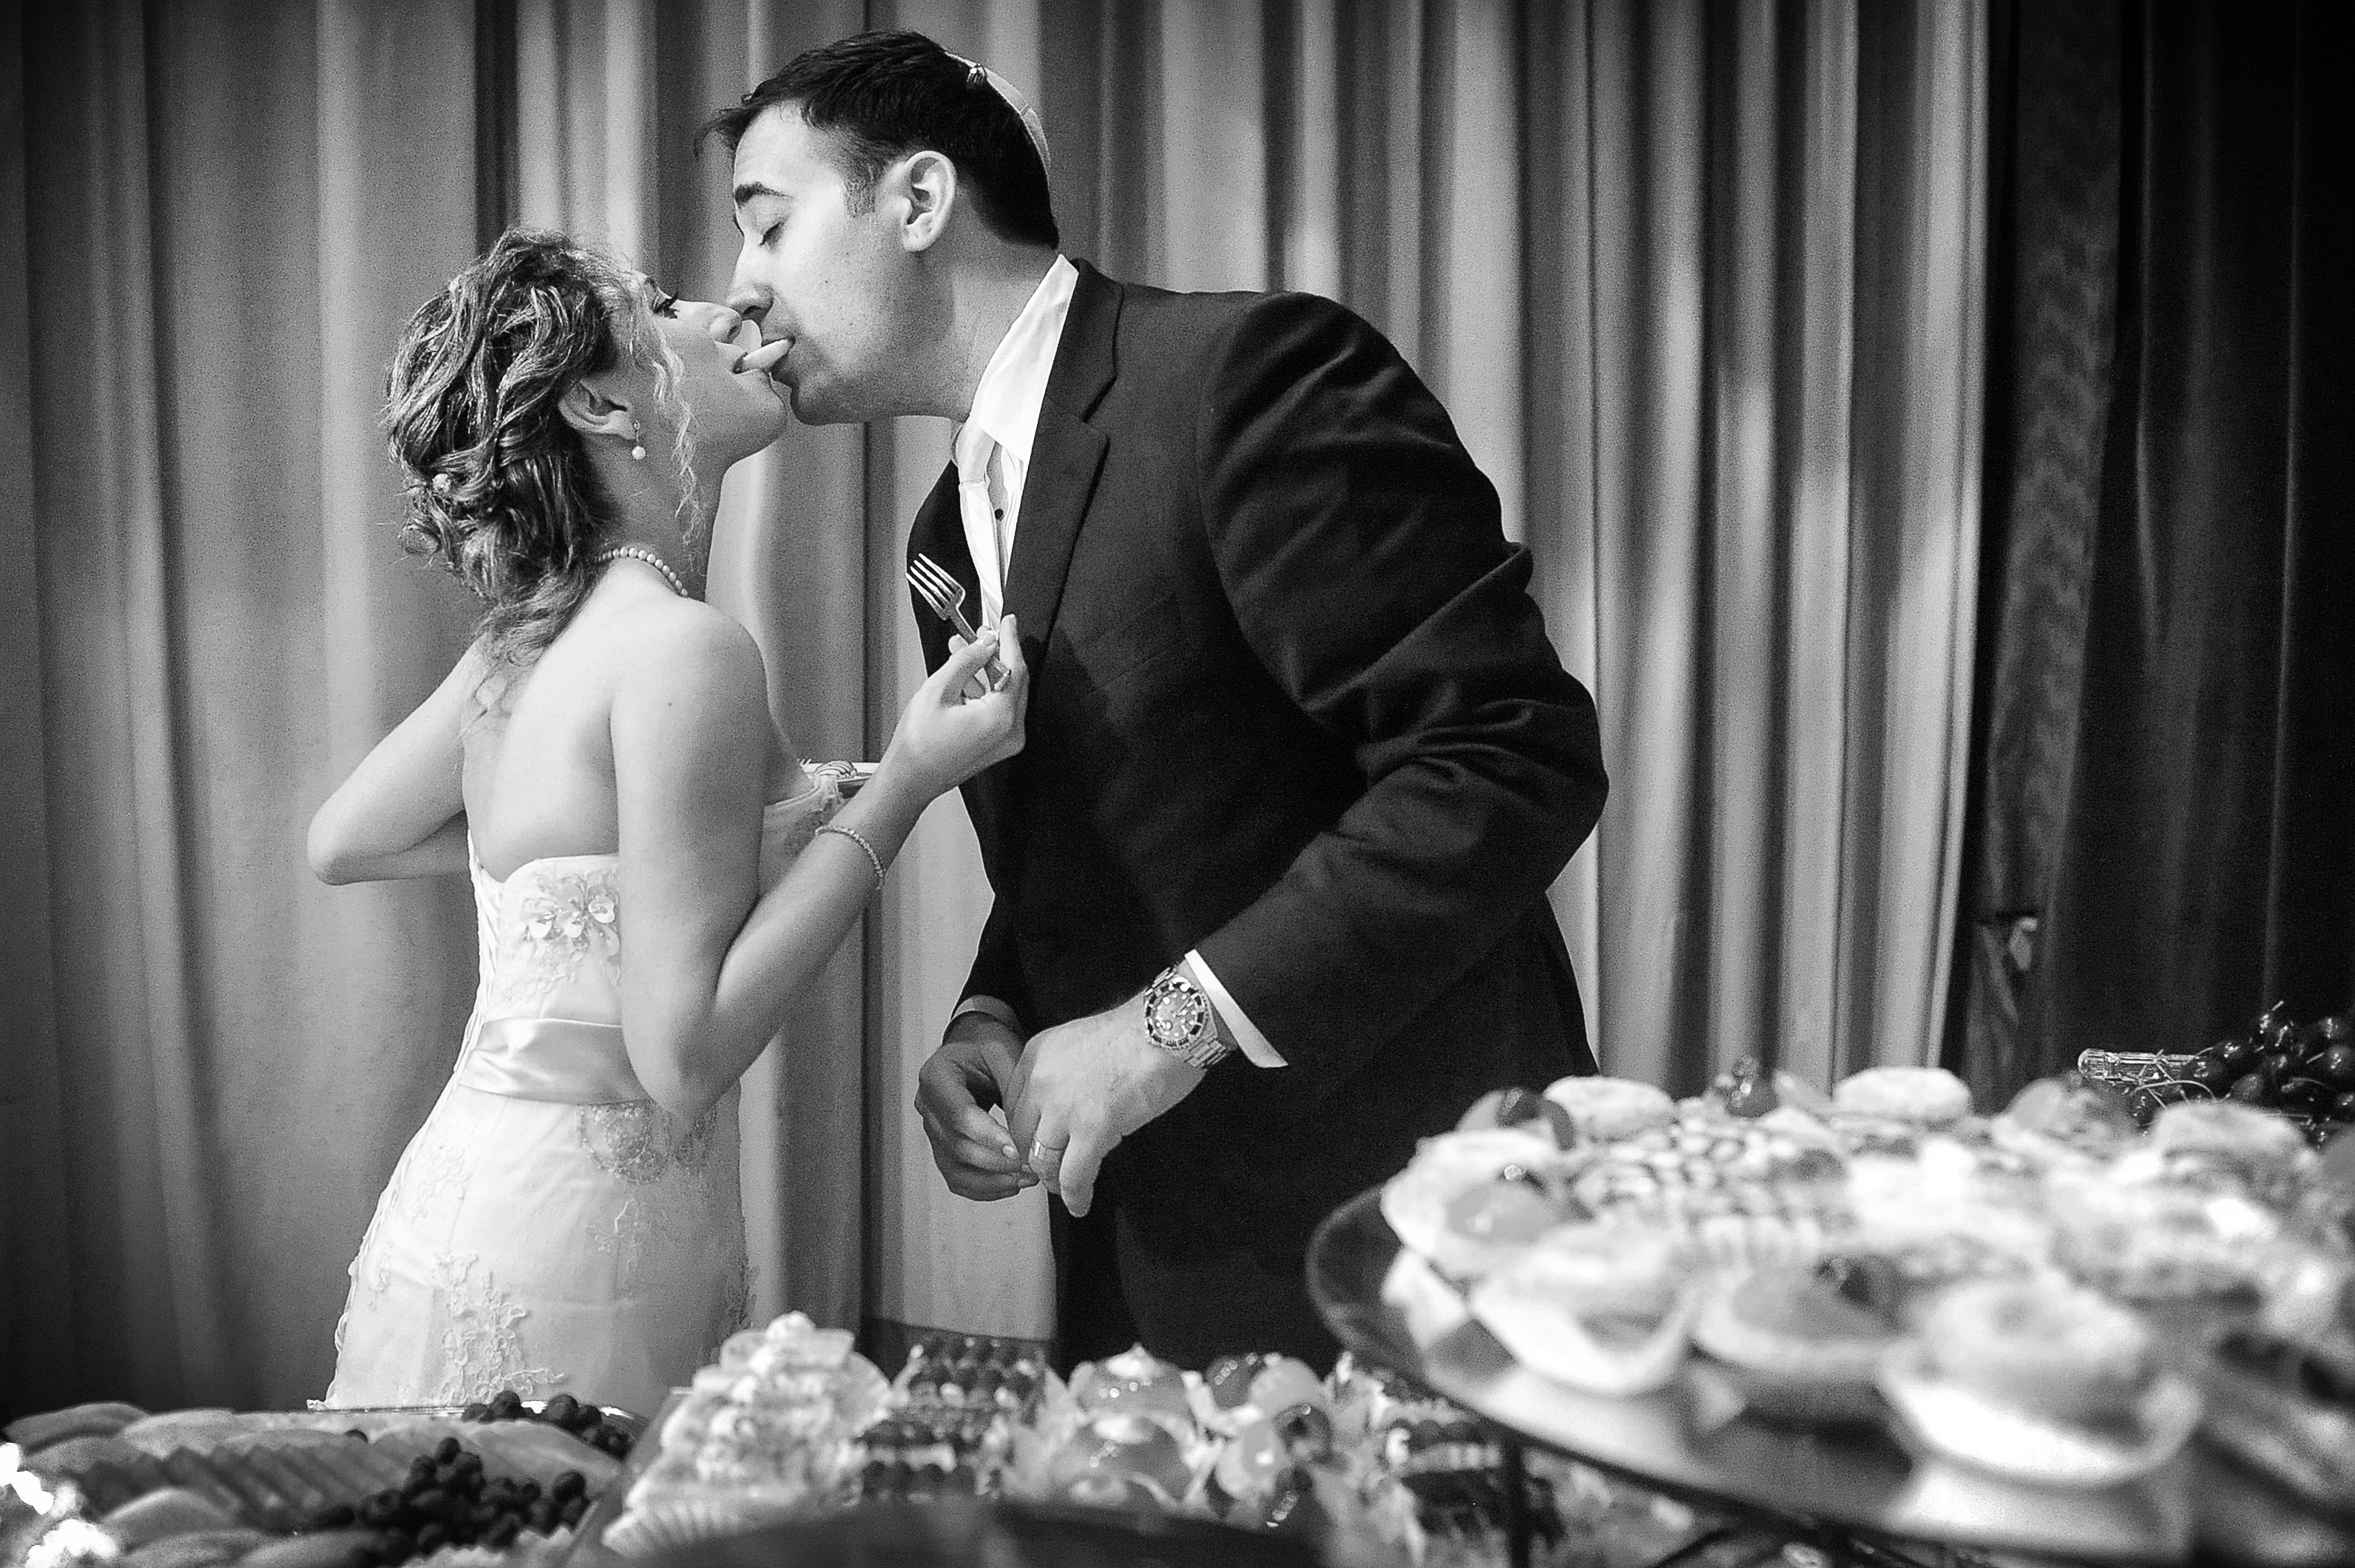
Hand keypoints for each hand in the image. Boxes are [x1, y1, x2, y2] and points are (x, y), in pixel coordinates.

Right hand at [878, 614, 1027, 800]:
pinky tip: (964, 677)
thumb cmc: (918, 744)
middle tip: (980, 634)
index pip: (1015, 668)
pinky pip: (1000, 709)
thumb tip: (986, 642)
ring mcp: (1008, 741)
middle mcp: (1012, 732)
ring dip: (987, 670)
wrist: (910, 779)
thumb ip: (967, 660)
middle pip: (1015, 680)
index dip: (1010, 640)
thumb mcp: (938, 689)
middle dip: (996, 653)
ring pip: (1006, 693)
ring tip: (962, 652)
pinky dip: (985, 691)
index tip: (1007, 622)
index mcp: (1001, 718)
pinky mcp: (999, 745)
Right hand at [915, 1010, 1038, 1200]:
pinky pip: (957, 1178)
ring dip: (992, 1181)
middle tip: (1032, 1167)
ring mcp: (931, 1131)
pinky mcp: (942, 1148)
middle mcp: (926, 1106)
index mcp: (936, 1076)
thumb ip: (1013, 1086)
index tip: (1018, 1150)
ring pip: (954, 1169)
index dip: (988, 1136)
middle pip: (956, 1146)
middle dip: (995, 1163)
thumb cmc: (988, 1048)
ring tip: (1027, 1180)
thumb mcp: (1003, 1052)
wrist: (973, 1049)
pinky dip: (983, 1188)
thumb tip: (1026, 1132)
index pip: (959, 1114)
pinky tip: (1012, 1185)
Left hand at [1005, 994, 1206, 1217]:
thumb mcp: (1080, 1041)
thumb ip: (1064, 1071)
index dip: (1025, 1132)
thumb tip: (1070, 1103)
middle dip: (1034, 1158)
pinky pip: (1073, 1175)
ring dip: (1053, 1180)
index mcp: (1036, 1055)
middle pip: (1022, 1136)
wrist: (1166, 1028)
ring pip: (1043, 1159)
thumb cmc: (1138, 1032)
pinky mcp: (1092, 1130)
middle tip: (1048, 1171)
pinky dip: (1075, 1196)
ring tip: (1064, 1189)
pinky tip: (1080, 1205)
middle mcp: (1040, 1082)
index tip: (1036, 1144)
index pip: (1015, 1106)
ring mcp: (1063, 1108)